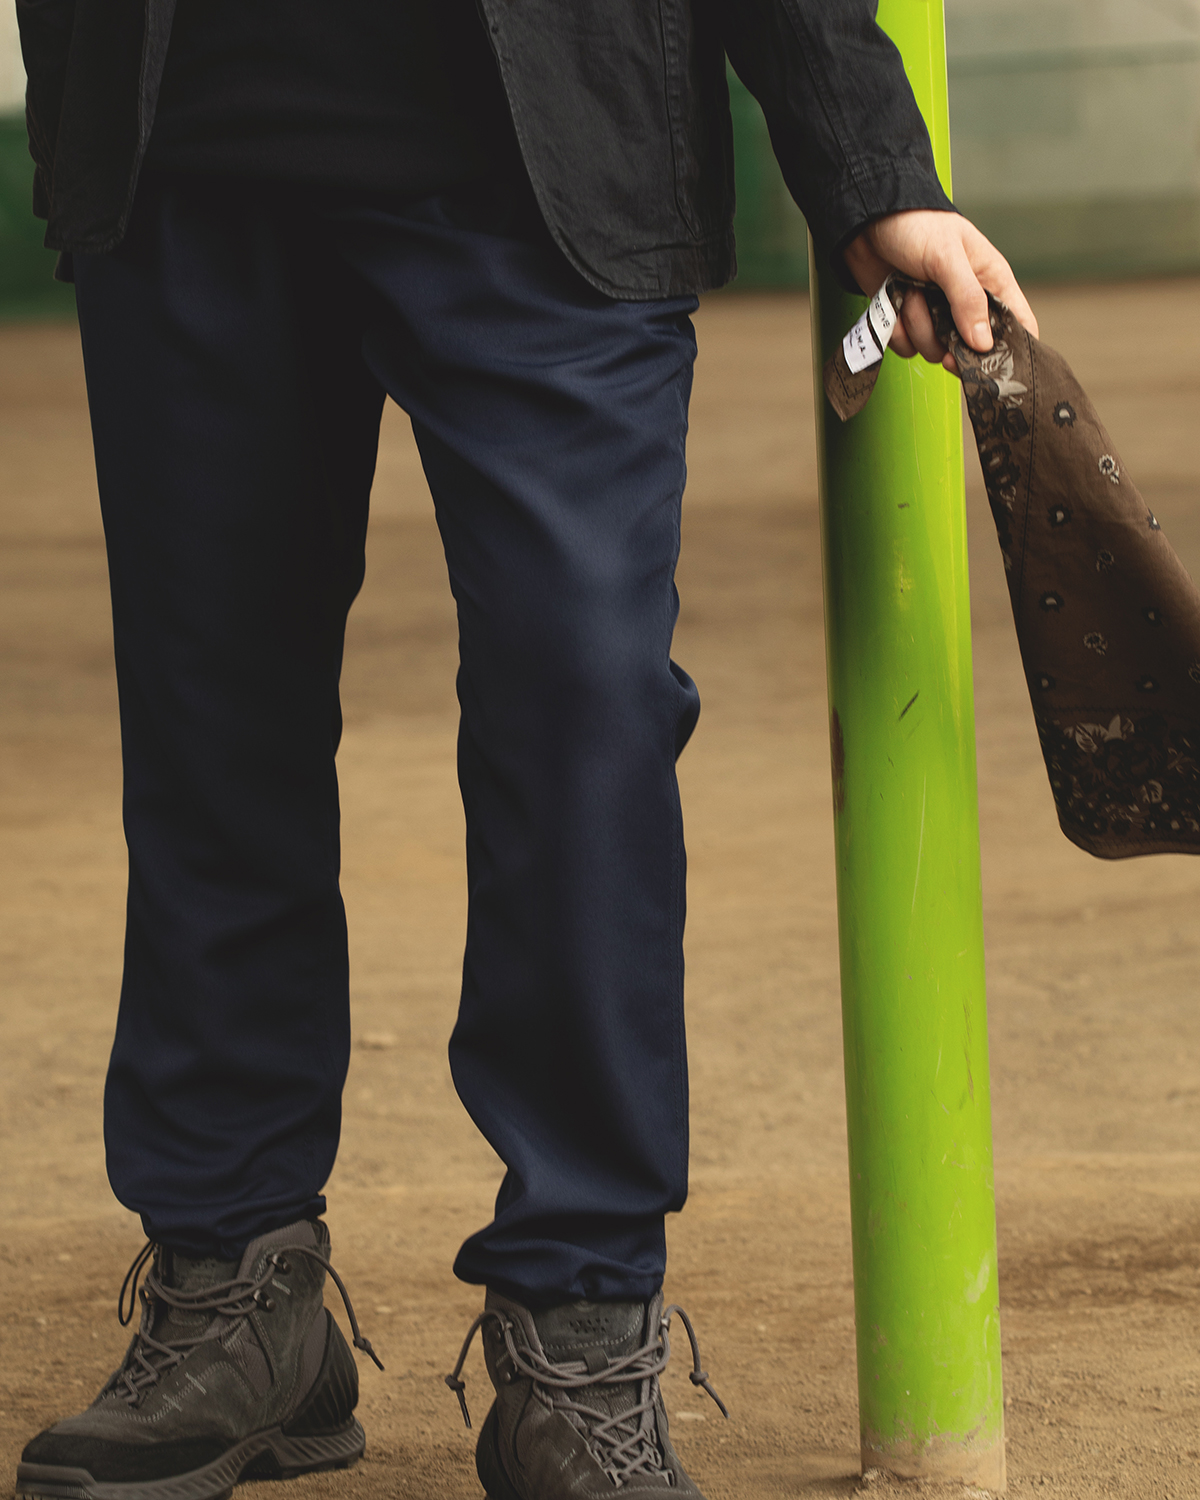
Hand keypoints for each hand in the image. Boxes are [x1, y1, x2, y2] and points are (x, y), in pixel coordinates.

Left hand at [842, 209, 1037, 372]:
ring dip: (918, 326)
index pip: (1019, 324)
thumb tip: (984, 344)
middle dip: (952, 343)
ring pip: (935, 350)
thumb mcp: (947, 257)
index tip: (992, 362)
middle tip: (940, 332)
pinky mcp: (909, 322)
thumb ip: (968, 299)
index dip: (1013, 350)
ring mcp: (937, 315)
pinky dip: (898, 330)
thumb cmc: (916, 227)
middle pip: (973, 349)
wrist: (866, 223)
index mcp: (991, 282)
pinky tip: (895, 303)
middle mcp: (967, 304)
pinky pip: (907, 347)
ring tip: (910, 292)